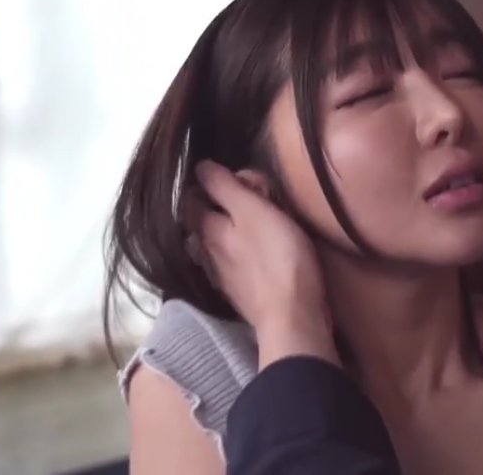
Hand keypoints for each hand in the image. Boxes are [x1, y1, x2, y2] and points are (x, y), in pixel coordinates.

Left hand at [186, 160, 338, 368]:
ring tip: (244, 226)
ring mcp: (221, 278)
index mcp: (206, 230)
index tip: (228, 178)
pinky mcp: (239, 296)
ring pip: (212, 248)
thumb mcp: (254, 210)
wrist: (292, 316)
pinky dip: (234, 257)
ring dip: (223, 235)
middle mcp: (205, 254)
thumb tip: (201, 167)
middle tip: (243, 199)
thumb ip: (225, 187)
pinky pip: (229, 268)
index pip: (190, 199)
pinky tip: (248, 257)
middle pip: (199, 225)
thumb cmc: (278, 257)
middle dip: (214, 209)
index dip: (204, 184)